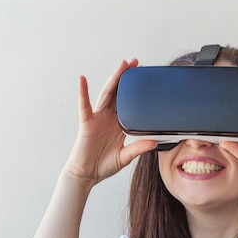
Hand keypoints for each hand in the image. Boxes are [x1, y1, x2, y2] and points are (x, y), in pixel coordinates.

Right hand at [64, 59, 155, 186]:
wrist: (86, 174)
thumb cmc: (103, 165)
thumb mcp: (125, 156)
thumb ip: (138, 148)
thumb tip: (154, 142)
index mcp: (119, 124)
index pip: (129, 103)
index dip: (136, 91)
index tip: (146, 78)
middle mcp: (108, 118)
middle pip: (118, 93)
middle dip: (126, 77)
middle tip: (136, 63)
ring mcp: (97, 118)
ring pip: (106, 94)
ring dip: (114, 78)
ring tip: (122, 65)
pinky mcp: (87, 123)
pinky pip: (84, 106)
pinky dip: (83, 92)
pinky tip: (82, 79)